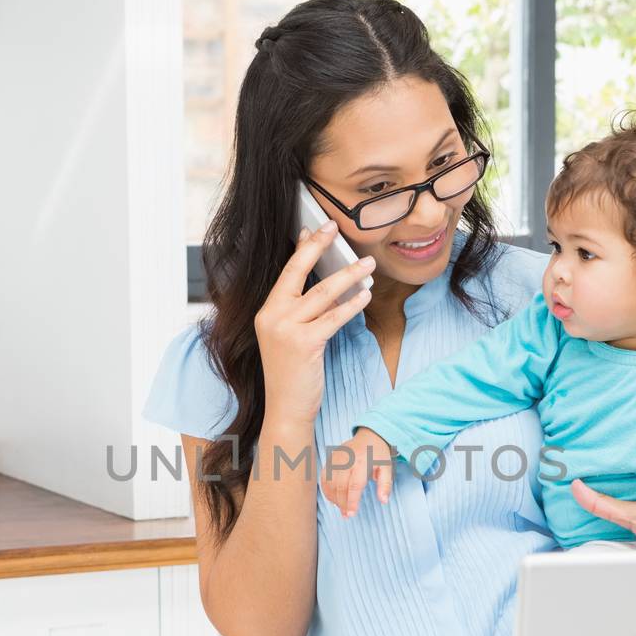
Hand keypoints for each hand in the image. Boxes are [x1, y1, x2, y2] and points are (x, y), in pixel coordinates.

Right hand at [256, 223, 375, 428]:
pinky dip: (352, 304)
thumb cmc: (292, 374)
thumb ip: (304, 312)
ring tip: (368, 263)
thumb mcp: (291, 337)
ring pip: (323, 292)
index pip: (286, 272)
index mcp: (267, 312)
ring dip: (349, 275)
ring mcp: (286, 329)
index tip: (314, 228)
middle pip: (298, 271)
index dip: (302, 248)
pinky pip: (334, 317)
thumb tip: (330, 286)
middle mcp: (272, 316)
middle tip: (336, 227)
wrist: (286, 408)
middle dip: (319, 246)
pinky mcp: (304, 343)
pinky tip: (365, 295)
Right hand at [320, 427, 395, 517]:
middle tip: (346, 515)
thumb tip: (384, 501)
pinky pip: (323, 477)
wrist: (368, 435)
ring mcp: (336, 459)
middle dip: (342, 503)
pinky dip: (326, 490)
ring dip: (333, 498)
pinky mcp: (330, 459)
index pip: (354, 485)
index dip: (351, 501)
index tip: (351, 514)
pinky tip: (333, 498)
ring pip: (329, 483)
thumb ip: (385, 485)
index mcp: (362, 462)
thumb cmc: (378, 454)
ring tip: (341, 508)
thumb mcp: (387, 468)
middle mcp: (347, 460)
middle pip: (340, 486)